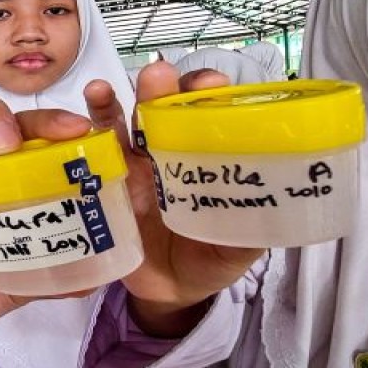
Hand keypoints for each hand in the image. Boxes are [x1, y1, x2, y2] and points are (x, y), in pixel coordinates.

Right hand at [89, 62, 263, 336]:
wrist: (169, 291)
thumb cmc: (210, 256)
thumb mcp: (238, 247)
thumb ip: (252, 228)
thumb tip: (279, 207)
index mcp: (205, 156)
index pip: (209, 112)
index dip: (211, 94)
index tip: (212, 85)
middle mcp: (170, 150)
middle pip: (165, 108)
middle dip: (162, 88)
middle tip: (159, 76)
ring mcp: (135, 163)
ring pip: (126, 120)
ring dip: (118, 99)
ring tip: (106, 88)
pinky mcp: (105, 181)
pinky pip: (95, 148)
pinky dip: (91, 123)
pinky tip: (88, 104)